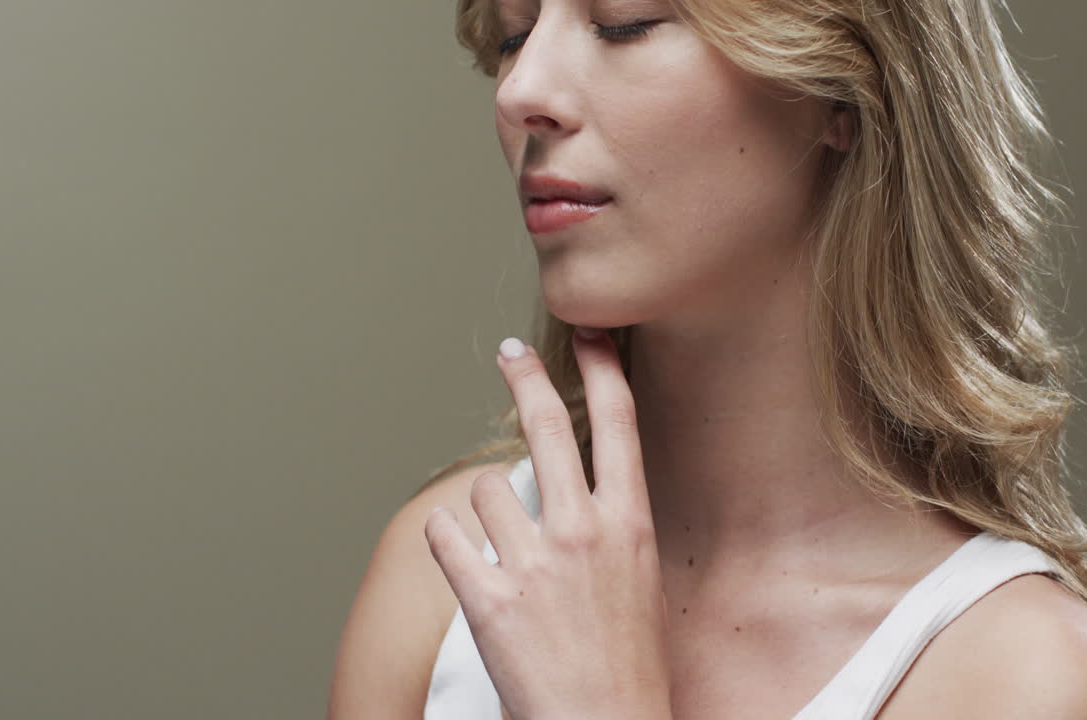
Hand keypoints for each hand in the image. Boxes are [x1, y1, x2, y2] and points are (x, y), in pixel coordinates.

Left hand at [424, 328, 672, 719]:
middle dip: (525, 380)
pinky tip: (460, 557)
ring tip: (501, 548)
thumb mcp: (641, 580)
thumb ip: (611, 527)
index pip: (619, 426)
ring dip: (484, 509)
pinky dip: (445, 541)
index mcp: (629, 524)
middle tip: (510, 353)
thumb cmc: (631, 665)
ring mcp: (533, 563)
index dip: (604, 371)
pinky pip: (445, 537)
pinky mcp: (487, 599)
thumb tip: (581, 491)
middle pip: (548, 428)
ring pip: (485, 490)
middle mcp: (582, 531)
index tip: (592, 336)